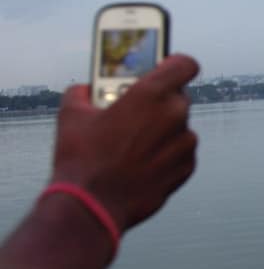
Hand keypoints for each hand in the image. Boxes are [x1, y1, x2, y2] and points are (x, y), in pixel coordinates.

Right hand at [49, 55, 199, 231]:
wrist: (92, 205)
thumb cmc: (82, 157)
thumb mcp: (72, 114)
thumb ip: (83, 92)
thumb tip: (85, 89)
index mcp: (151, 93)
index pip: (184, 64)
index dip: (176, 63)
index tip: (167, 67)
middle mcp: (175, 114)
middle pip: (178, 96)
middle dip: (159, 102)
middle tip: (137, 112)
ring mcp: (185, 142)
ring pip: (180, 126)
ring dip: (163, 130)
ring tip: (134, 143)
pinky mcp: (187, 167)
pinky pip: (182, 151)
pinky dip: (168, 153)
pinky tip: (143, 161)